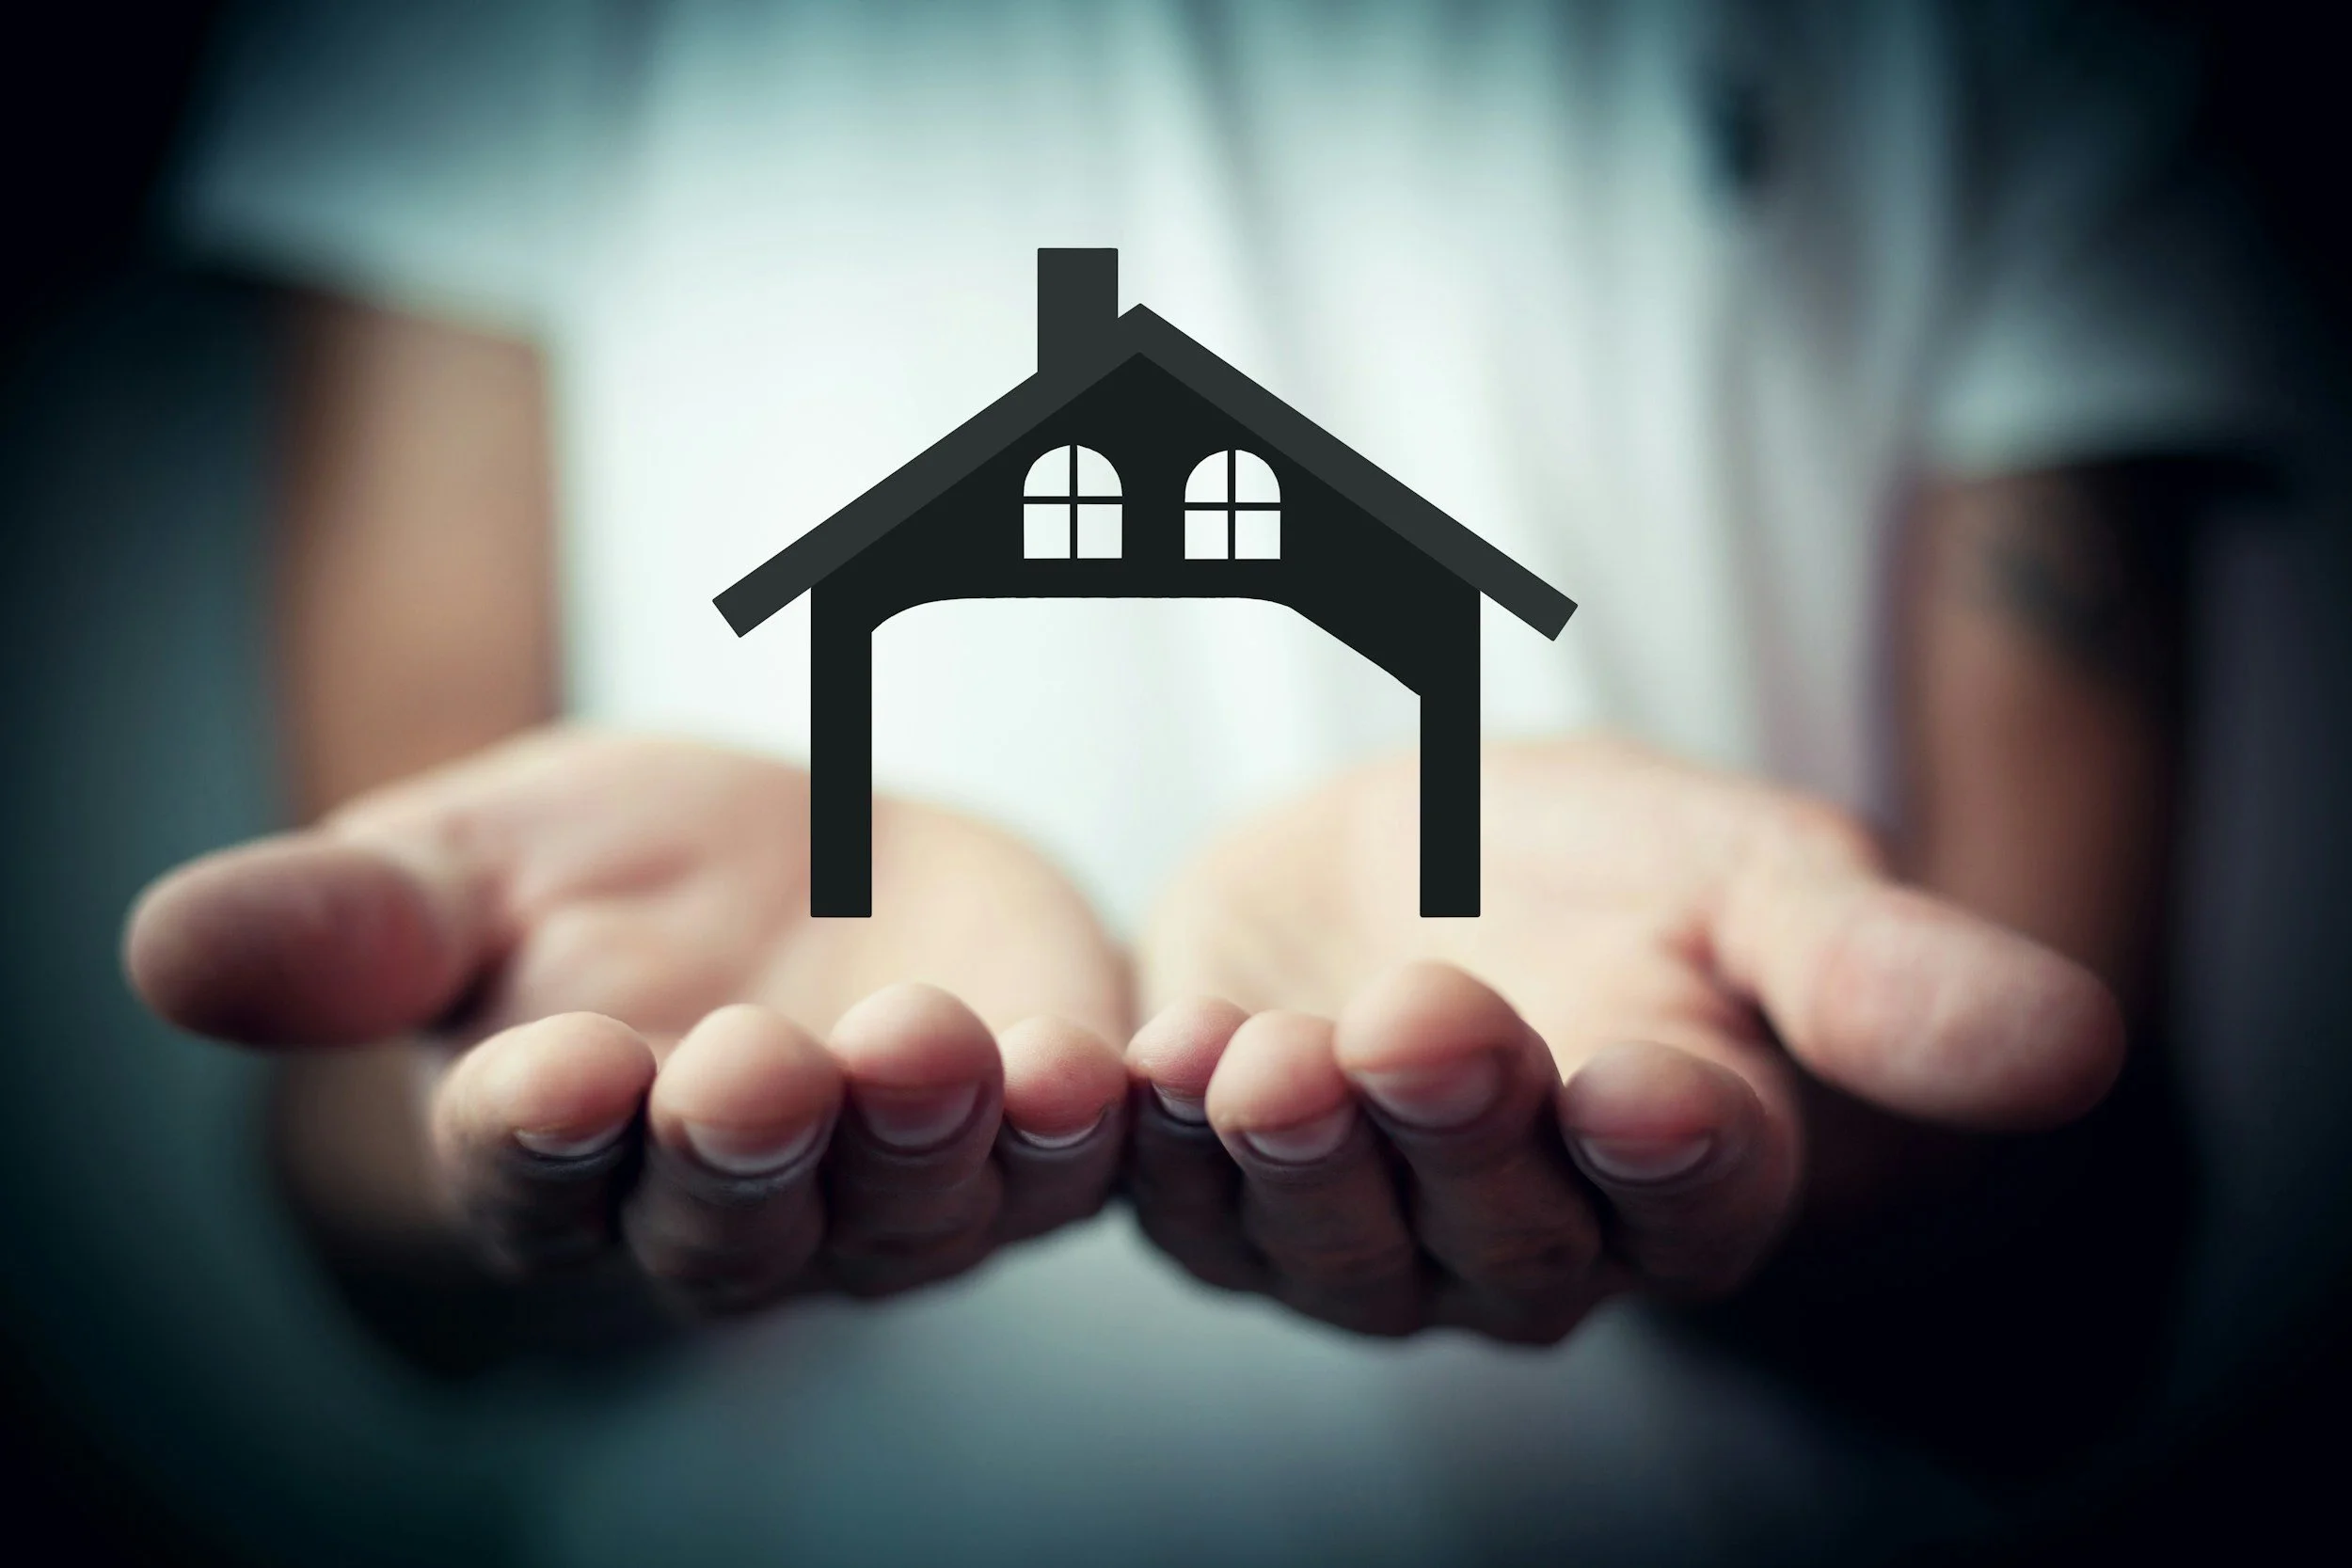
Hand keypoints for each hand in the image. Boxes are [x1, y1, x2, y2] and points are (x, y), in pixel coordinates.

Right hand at [125, 728, 1131, 1316]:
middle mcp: (730, 1207)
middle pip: (731, 1218)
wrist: (803, 851)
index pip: (533, 1174)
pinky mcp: (1032, 1135)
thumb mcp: (469, 864)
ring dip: (924, 1136)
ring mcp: (893, 1188)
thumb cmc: (612, 873)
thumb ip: (351, 926)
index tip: (548, 1072)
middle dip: (741, 1150)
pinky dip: (1082, 1124)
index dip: (540, 1136)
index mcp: (563, 1153)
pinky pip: (1065, 1161)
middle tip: (743, 1073)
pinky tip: (1097, 1065)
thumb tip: (164, 953)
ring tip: (932, 1048)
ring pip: (909, 1204)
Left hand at [1126, 737, 2123, 1341]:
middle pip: (1506, 1232)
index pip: (1700, 1192)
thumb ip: (1873, 972)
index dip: (1677, 1156)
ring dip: (1298, 1160)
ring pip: (1336, 1248)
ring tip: (1271, 1060)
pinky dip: (1154, 1145)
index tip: (1651, 1091)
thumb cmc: (1607, 877)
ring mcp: (1368, 1234)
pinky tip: (1136, 1061)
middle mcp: (1530, 1235)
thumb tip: (2079, 1049)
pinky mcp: (1223, 1196)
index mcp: (1687, 1165)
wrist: (1417, 861)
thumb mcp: (1751, 880)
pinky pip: (1184, 1204)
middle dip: (1463, 1137)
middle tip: (1428, 1029)